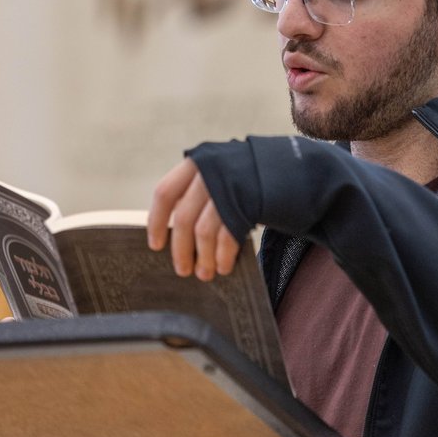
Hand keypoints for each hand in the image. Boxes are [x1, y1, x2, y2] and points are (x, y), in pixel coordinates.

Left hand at [148, 157, 240, 280]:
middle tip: (182, 270)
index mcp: (196, 163)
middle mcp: (210, 173)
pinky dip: (223, 255)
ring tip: (204, 273)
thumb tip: (176, 235)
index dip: (157, 221)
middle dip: (181, 249)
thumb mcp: (215, 171)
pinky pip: (228, 236)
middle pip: (185, 218)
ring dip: (203, 257)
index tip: (155, 245)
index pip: (165, 193)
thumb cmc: (241, 175)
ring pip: (205, 231)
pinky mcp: (248, 203)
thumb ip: (195, 192)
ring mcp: (229, 188)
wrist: (282, 165)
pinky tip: (222, 266)